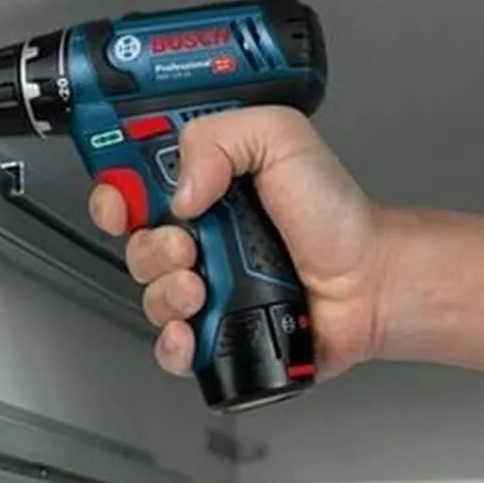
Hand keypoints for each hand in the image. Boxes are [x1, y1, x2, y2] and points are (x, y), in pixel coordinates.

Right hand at [88, 107, 387, 379]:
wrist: (370, 280)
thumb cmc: (335, 214)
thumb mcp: (282, 139)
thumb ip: (221, 137)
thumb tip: (179, 189)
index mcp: (202, 185)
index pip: (130, 184)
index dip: (114, 193)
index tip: (123, 202)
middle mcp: (197, 234)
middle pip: (132, 242)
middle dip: (148, 245)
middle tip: (188, 244)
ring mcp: (204, 283)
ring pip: (148, 293)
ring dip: (165, 291)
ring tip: (203, 285)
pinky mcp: (215, 330)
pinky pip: (169, 345)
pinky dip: (173, 341)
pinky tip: (192, 328)